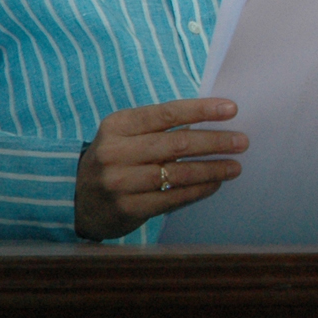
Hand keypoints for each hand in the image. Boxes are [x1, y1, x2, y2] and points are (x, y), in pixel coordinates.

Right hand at [75, 98, 245, 240]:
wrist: (76, 198)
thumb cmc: (116, 158)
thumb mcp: (126, 134)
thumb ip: (160, 127)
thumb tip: (213, 120)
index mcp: (117, 125)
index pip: (167, 113)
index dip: (201, 110)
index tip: (232, 109)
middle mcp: (115, 152)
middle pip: (177, 144)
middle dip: (215, 142)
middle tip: (241, 142)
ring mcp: (119, 182)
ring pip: (177, 173)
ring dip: (212, 169)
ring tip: (235, 166)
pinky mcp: (127, 208)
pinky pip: (172, 198)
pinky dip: (198, 191)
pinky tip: (214, 184)